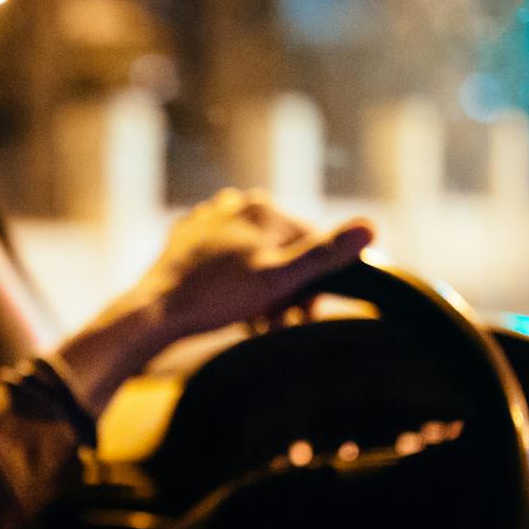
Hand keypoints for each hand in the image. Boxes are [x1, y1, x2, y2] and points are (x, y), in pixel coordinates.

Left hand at [54, 190, 373, 416]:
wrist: (155, 311)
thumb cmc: (218, 296)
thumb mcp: (280, 279)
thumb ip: (325, 253)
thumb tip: (373, 226)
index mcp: (262, 207)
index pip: (310, 243)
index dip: (312, 282)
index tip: (303, 314)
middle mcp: (235, 204)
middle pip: (281, 250)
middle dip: (285, 289)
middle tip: (277, 324)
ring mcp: (208, 220)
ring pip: (254, 256)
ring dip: (262, 291)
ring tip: (254, 321)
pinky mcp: (187, 240)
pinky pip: (226, 261)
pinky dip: (234, 284)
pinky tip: (228, 307)